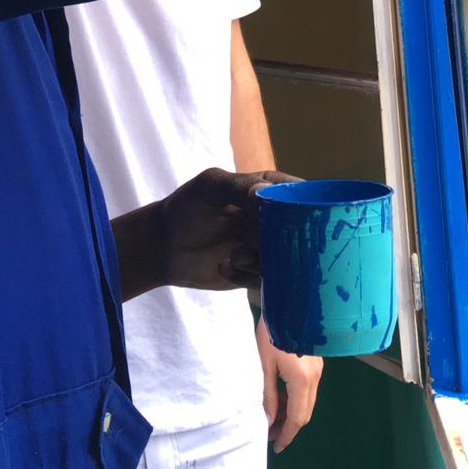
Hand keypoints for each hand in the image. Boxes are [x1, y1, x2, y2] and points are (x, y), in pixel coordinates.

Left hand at [159, 167, 295, 291]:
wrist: (163, 245)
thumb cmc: (186, 207)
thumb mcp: (209, 187)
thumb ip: (238, 187)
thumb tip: (265, 194)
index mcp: (269, 189)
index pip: (301, 195)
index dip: (303, 206)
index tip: (291, 217)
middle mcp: (274, 219)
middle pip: (300, 230)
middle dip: (281, 238)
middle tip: (253, 238)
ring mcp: (266, 247)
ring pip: (286, 259)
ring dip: (261, 259)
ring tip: (235, 255)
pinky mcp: (256, 273)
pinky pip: (267, 281)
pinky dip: (247, 276)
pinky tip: (223, 266)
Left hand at [256, 314, 322, 453]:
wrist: (289, 301)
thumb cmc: (271, 331)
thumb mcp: (264, 365)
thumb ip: (268, 395)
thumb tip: (269, 421)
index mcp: (302, 381)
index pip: (297, 419)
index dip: (287, 435)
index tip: (276, 447)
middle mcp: (315, 378)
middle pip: (305, 412)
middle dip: (289, 426)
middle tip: (270, 433)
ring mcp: (317, 369)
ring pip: (307, 401)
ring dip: (292, 412)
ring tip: (272, 416)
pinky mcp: (316, 361)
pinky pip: (307, 388)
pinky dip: (295, 398)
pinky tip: (280, 396)